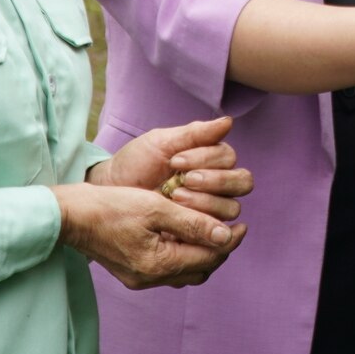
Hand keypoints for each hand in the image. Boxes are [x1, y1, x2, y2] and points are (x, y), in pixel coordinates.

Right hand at [51, 181, 244, 290]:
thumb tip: (224, 235)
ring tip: (211, 230)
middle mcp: (151, 278)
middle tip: (231, 228)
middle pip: (200, 270)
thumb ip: (191, 223)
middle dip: (219, 250)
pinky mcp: (132, 273)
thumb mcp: (155, 207)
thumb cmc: (111, 206)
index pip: (208, 258)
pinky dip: (183, 254)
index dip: (229, 242)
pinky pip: (169, 269)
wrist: (70, 217)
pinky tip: (184, 235)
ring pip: (185, 272)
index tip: (243, 225)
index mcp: (159, 264)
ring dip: (201, 253)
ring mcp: (140, 279)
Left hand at [88, 116, 252, 222]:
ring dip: (206, 202)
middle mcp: (218, 184)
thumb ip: (195, 134)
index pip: (229, 159)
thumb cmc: (137, 163)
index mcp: (212, 160)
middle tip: (184, 181)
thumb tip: (229, 121)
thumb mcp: (162, 143)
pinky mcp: (200, 232)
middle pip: (241, 182)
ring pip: (231, 207)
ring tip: (176, 198)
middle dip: (214, 181)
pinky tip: (179, 219)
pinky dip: (202, 224)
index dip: (207, 159)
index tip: (176, 161)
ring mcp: (211, 209)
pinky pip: (216, 232)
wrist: (113, 190)